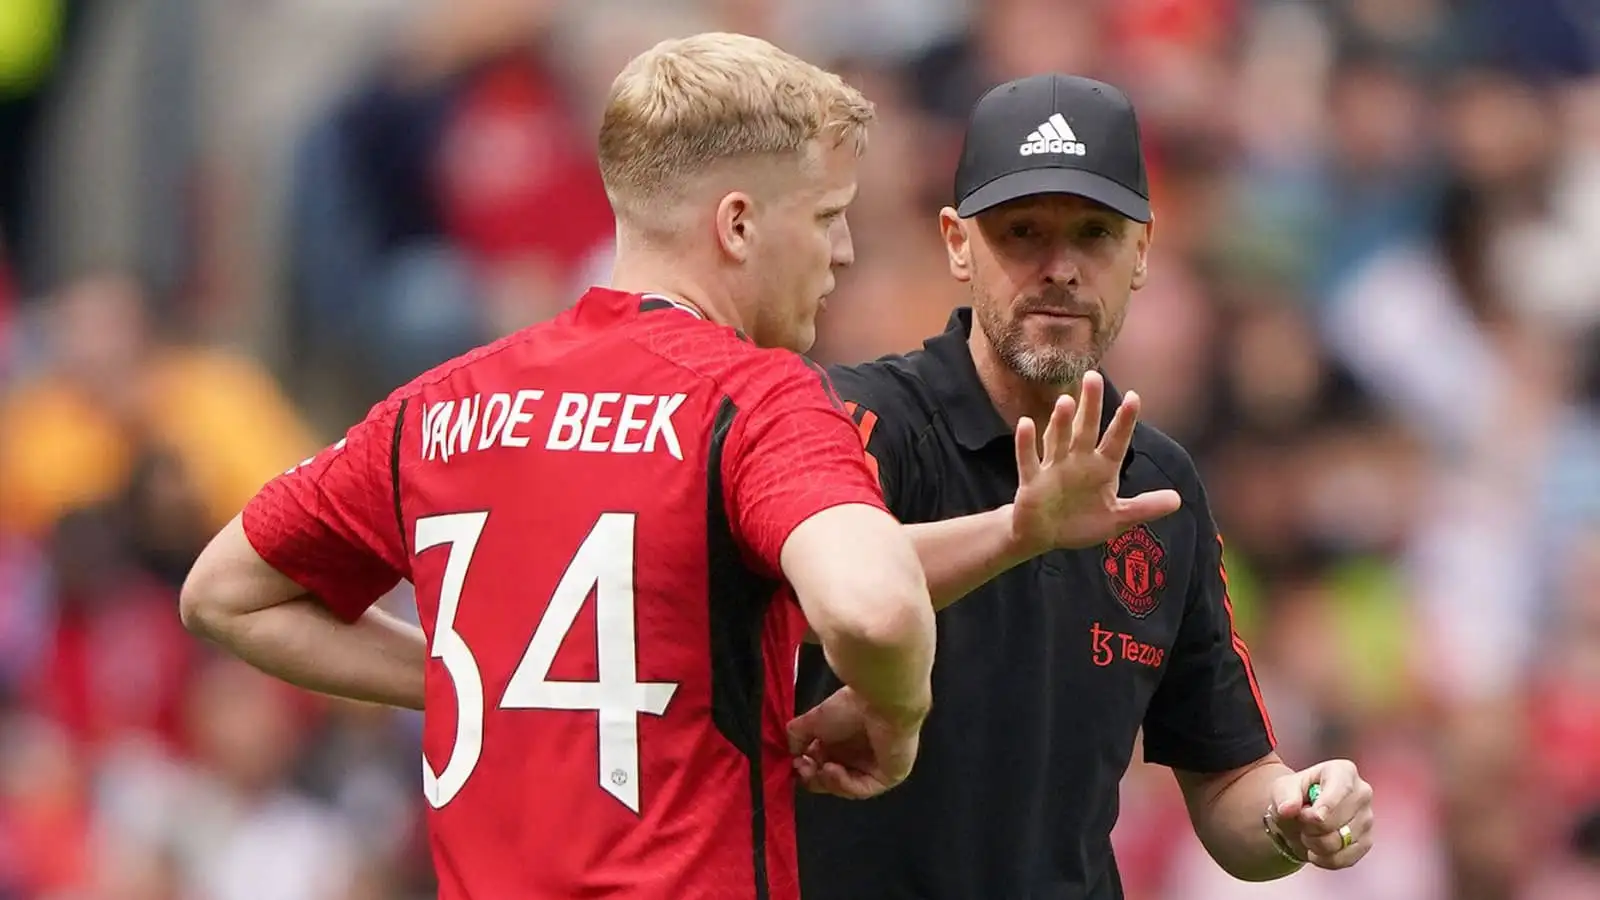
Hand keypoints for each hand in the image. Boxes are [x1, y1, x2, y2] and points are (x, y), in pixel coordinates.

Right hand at [786, 686, 922, 799]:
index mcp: (842, 740)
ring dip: (827, 781)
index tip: (794, 762)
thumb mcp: (813, 719)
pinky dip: (844, 783)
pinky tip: (833, 769)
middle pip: (831, 779)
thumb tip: (791, 753)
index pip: (820, 764)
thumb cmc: (850, 706)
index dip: (805, 767)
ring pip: (845, 787)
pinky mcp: (888, 776)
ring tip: (820, 768)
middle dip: (813, 777)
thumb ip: (797, 736)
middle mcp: (857, 754)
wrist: (881, 701)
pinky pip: (862, 789)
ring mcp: (874, 767)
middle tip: (803, 769)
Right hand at [1010, 370, 1181, 554]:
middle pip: (1086, 430)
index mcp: (1101, 468)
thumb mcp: (1117, 518)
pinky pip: (1029, 460)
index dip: (1125, 421)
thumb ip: (1144, 507)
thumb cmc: (1080, 522)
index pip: (1116, 440)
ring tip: (1066, 401)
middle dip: (1090, 406)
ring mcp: (1054, 469)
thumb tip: (1178, 500)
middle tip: (1093, 376)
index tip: (1134, 397)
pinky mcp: (1033, 481)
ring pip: (1058, 440)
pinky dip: (1026, 443)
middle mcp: (1078, 461)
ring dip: (1061, 422)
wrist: (1043, 535)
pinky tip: (1026, 423)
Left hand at [1268, 759, 1374, 868]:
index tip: (1311, 817)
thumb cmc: (1295, 796)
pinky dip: (1324, 859)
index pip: (1341, 788)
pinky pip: (1344, 859)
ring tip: (1308, 833)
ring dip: (1314, 844)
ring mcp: (1367, 819)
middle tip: (1301, 821)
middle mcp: (1362, 793)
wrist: (1302, 818)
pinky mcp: (1367, 842)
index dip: (1327, 805)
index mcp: (1344, 771)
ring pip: (1339, 842)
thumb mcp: (1283, 789)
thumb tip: (1287, 809)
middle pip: (1337, 820)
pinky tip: (1316, 849)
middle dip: (1310, 828)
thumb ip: (1285, 796)